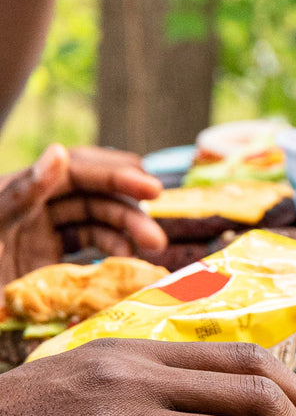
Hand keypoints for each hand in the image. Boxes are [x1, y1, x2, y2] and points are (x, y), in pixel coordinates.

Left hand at [0, 143, 167, 283]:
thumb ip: (19, 192)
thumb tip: (60, 153)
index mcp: (19, 189)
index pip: (79, 170)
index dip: (118, 177)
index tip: (154, 191)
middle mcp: (34, 205)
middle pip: (94, 196)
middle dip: (130, 213)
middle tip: (157, 240)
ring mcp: (39, 233)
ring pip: (96, 221)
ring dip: (127, 234)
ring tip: (151, 254)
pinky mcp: (45, 259)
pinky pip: (87, 247)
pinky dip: (112, 252)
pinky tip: (126, 263)